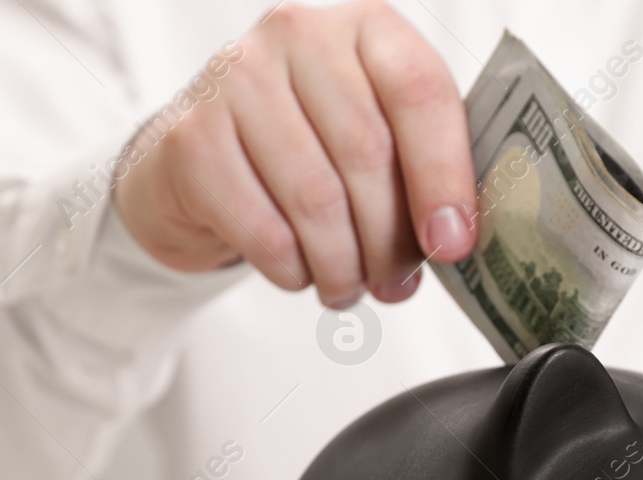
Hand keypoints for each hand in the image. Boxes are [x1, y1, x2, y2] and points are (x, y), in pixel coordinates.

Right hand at [113, 0, 477, 307]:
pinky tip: (301, 274)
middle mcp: (298, 35)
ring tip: (349, 288)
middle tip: (396, 284)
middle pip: (367, 153)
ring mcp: (235, 79)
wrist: (201, 158)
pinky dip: (293, 270)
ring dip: (343, 265)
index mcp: (366, 28)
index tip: (452, 244)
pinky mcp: (190, 137)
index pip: (420, 92)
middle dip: (390, 240)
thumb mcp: (376, 138)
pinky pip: (263, 229)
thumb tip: (452, 242)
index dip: (444, 177)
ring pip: (315, 198)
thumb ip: (422, 171)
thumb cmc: (310, 149)